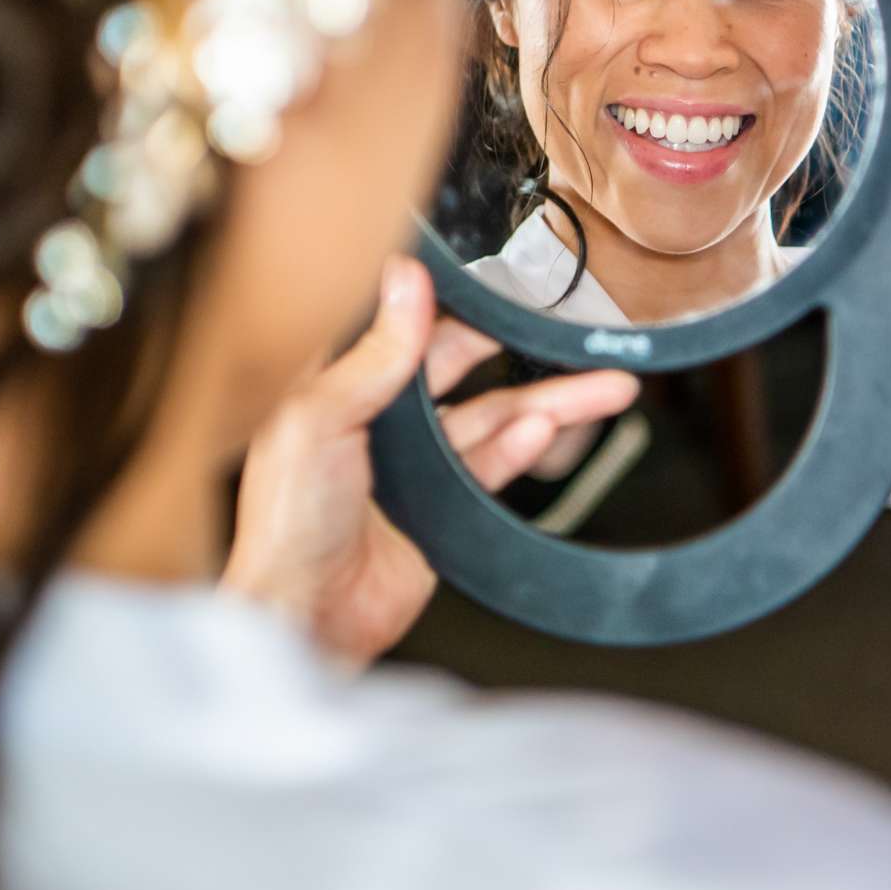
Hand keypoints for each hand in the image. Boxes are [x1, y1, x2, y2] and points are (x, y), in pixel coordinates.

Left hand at [223, 255, 637, 664]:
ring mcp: (418, 461)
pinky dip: (523, 446)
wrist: (307, 618)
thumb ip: (374, 352)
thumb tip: (406, 277)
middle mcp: (380, 414)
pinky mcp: (445, 504)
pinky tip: (550, 426)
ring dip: (550, 399)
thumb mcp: (320, 418)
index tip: (497, 271)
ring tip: (605, 383)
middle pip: (462, 362)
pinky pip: (494, 463)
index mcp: (337, 381)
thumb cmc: (285, 521)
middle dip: (517, 343)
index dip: (448, 295)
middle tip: (568, 323)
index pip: (400, 319)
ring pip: (494, 413)